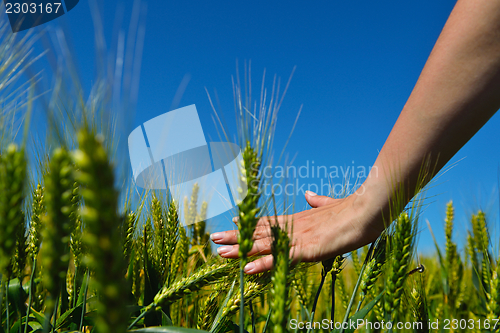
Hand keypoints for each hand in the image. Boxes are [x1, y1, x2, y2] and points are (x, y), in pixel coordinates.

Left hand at [210, 188, 384, 273]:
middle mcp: (293, 226)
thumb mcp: (331, 204)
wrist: (366, 210)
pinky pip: (280, 259)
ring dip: (241, 249)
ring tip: (219, 252)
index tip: (233, 223)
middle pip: (259, 231)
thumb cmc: (352, 209)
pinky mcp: (307, 249)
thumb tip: (309, 194)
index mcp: (299, 217)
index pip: (269, 221)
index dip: (250, 224)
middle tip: (214, 238)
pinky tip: (247, 269)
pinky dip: (263, 264)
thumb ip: (318, 201)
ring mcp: (298, 237)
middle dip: (236, 236)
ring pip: (264, 244)